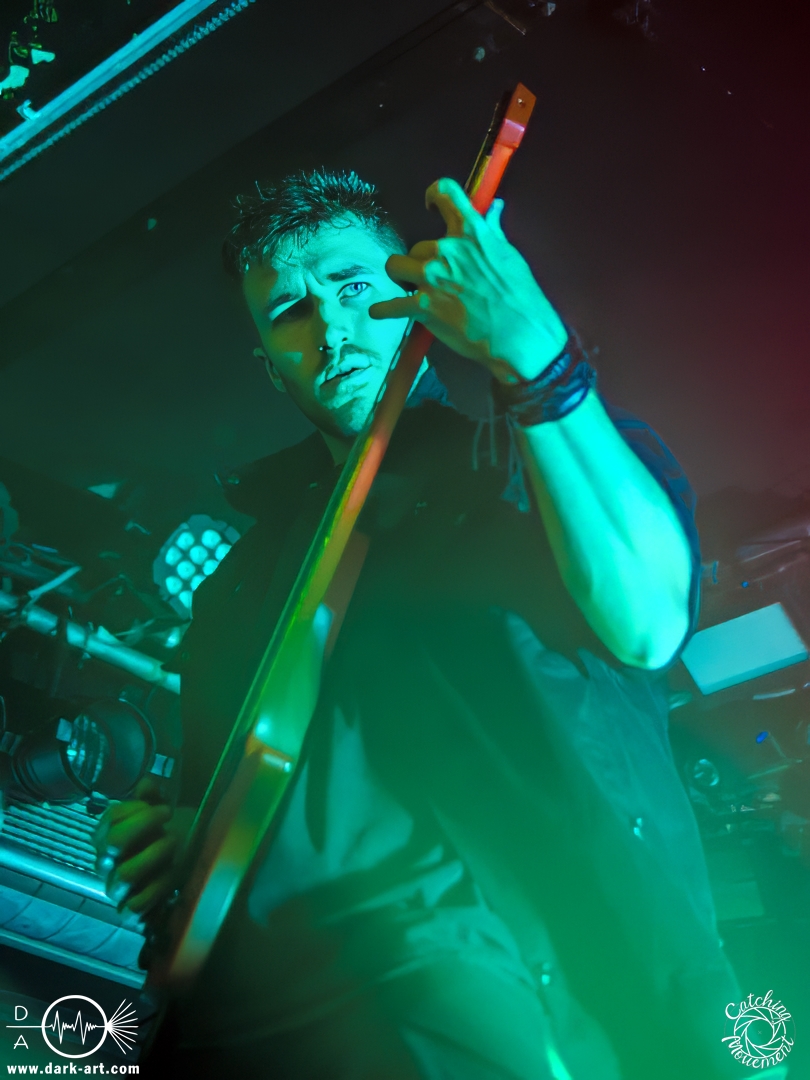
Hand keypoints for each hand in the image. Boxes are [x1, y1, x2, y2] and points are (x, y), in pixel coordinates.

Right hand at [93, 777, 189, 914]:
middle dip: (144, 826)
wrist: (181, 868)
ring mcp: (116, 888)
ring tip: (174, 843)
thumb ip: (150, 798)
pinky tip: (173, 874)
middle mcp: (105, 862)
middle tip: (168, 820)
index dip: (137, 809)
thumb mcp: (160, 813)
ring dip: (154, 855)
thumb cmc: (164, 836)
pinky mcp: (129, 911)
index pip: (111, 819)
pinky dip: (157, 888)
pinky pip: (135, 905)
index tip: (164, 808)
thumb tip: (146, 783)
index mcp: (106, 836)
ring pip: (126, 874)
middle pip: (114, 841)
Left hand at [369, 177, 567, 381]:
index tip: (430, 204)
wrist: (518, 336)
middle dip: (423, 262)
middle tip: (434, 279)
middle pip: (418, 247)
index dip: (434, 195)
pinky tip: (379, 312)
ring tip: (408, 288)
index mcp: (471, 232)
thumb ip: (493, 232)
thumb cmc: (521, 298)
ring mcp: (431, 277)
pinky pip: (391, 306)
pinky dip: (384, 310)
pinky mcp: (422, 306)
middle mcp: (446, 250)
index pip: (446, 192)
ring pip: (395, 266)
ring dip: (401, 277)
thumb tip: (494, 208)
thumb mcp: (510, 257)